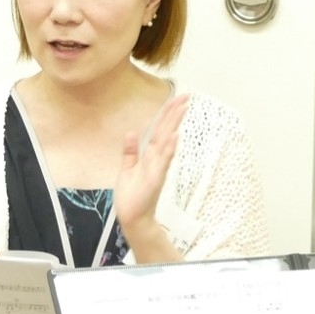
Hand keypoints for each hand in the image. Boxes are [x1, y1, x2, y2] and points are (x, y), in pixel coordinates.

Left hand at [114, 94, 189, 256]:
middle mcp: (156, 159)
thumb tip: (131, 132)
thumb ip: (130, 152)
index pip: (160, 129)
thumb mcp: (127, 169)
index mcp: (149, 155)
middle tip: (187, 96)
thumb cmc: (131, 196)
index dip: (167, 113)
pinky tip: (175, 136)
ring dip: (174, 125)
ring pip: (167, 141)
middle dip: (175, 113)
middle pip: (166, 131)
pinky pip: (163, 161)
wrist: (133, 218)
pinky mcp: (156, 178)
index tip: (177, 98)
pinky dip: (169, 148)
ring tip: (182, 108)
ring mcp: (158, 167)